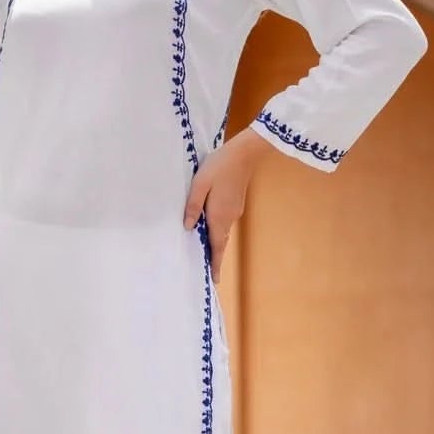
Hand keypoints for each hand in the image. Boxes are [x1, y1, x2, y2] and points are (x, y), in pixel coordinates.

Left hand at [182, 131, 273, 283]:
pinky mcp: (236, 203)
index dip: (215, 264)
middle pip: (220, 242)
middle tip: (209, 272)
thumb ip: (193, 206)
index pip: (216, 247)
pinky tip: (209, 227)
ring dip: (215, 243)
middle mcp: (229, 217)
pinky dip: (218, 230)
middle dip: (215, 257)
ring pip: (222, 232)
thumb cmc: (219, 166)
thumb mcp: (200, 184)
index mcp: (219, 216)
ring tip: (204, 252)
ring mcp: (234, 211)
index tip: (215, 280)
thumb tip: (188, 228)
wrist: (244, 153)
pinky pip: (225, 222)